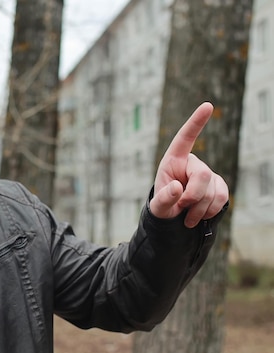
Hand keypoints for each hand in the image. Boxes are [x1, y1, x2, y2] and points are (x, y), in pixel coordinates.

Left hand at [150, 102, 228, 227]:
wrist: (174, 217)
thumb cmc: (163, 206)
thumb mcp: (158, 206)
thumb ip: (164, 199)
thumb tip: (177, 188)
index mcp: (173, 160)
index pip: (185, 138)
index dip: (196, 122)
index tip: (207, 106)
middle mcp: (192, 163)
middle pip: (203, 176)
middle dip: (193, 196)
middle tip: (181, 207)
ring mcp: (208, 174)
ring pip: (213, 192)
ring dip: (199, 209)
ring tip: (186, 215)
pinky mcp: (219, 186)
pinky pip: (222, 198)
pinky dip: (210, 212)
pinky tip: (199, 215)